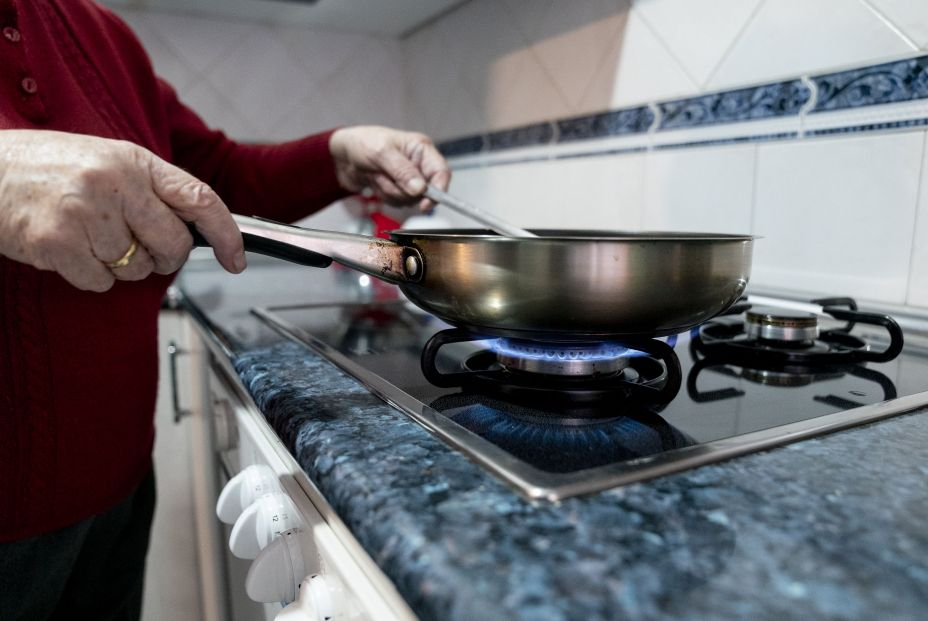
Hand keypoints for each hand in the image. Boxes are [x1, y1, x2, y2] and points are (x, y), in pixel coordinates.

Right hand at [0, 129, 244, 291]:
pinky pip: (101, 282)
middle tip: (135, 243)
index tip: (236, 258)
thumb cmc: (50, 168)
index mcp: (135, 161)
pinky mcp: (58, 243)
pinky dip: (90, 275)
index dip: (226, 234)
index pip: (199, 198)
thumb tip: (199, 228)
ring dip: (118, 263)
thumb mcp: (109, 161)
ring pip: (136, 269)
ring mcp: (85, 213)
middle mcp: (114, 183)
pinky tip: (68, 247)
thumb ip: (153, 190)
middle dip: (162, 256)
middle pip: (173, 246)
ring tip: (87, 233)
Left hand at [329, 125, 450, 210]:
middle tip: (384, 174)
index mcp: (421, 149)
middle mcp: (418, 164)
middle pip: (424, 191)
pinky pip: (397, 203)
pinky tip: (375, 181)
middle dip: (401, 188)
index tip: (425, 204)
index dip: (438, 190)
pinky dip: (384, 195)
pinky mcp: (398, 189)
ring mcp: (408, 178)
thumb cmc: (362, 143)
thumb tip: (421, 189)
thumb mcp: (381, 153)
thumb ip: (402, 171)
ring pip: (409, 199)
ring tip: (377, 174)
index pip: (441, 172)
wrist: (342, 154)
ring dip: (389, 191)